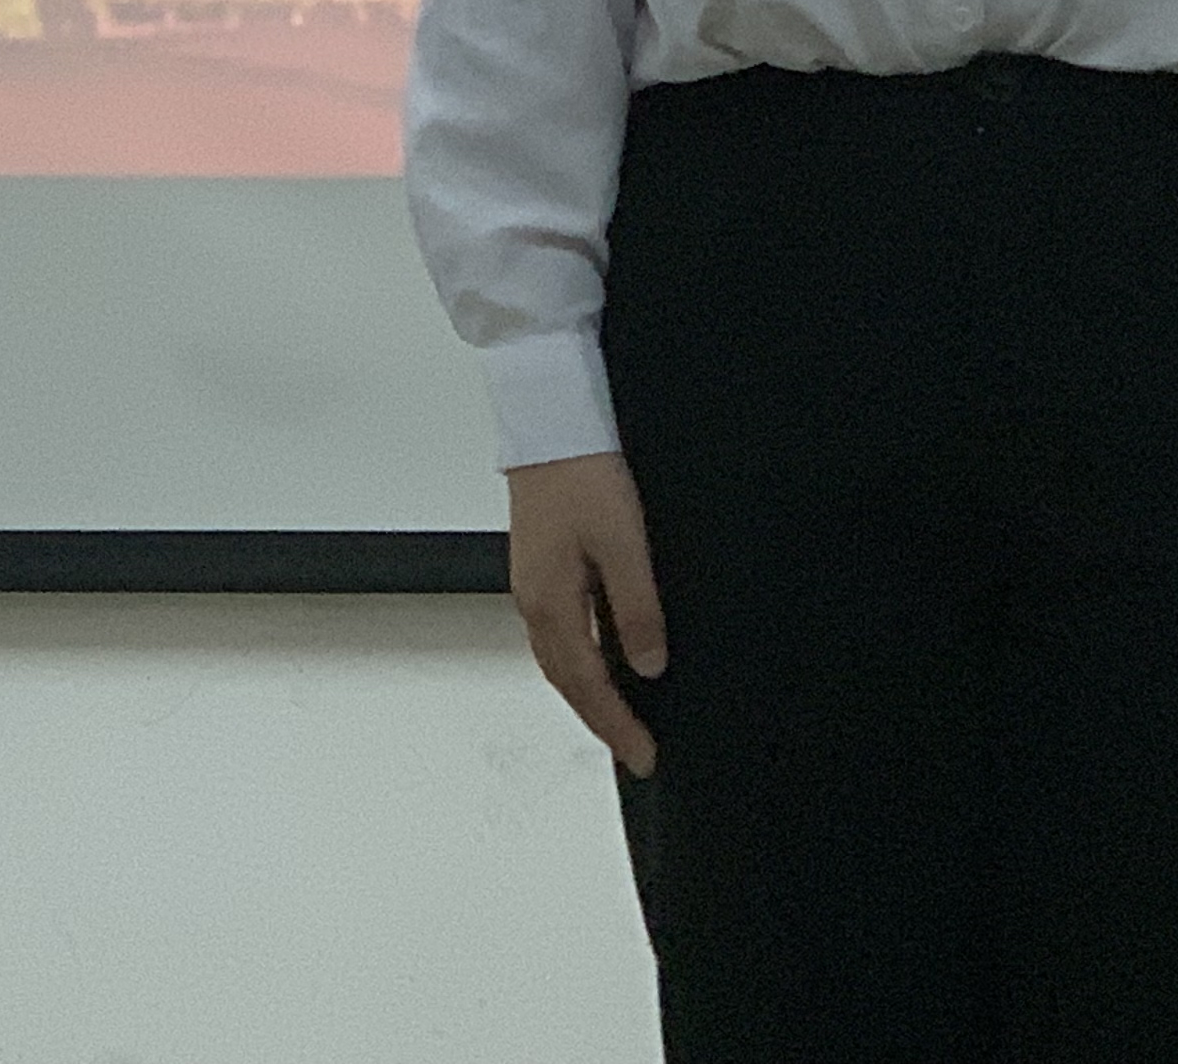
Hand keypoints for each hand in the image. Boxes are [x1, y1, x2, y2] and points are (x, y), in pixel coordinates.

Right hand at [506, 449, 664, 775]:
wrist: (550, 420)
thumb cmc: (584, 472)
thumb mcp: (624, 543)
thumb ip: (636, 609)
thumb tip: (647, 667)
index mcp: (551, 602)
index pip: (587, 684)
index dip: (617, 725)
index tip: (644, 757)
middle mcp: (532, 600)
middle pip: (564, 679)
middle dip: (599, 719)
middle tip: (635, 749)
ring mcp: (531, 583)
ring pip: (557, 657)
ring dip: (587, 692)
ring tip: (621, 716)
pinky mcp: (538, 564)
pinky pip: (556, 631)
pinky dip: (577, 659)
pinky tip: (600, 657)